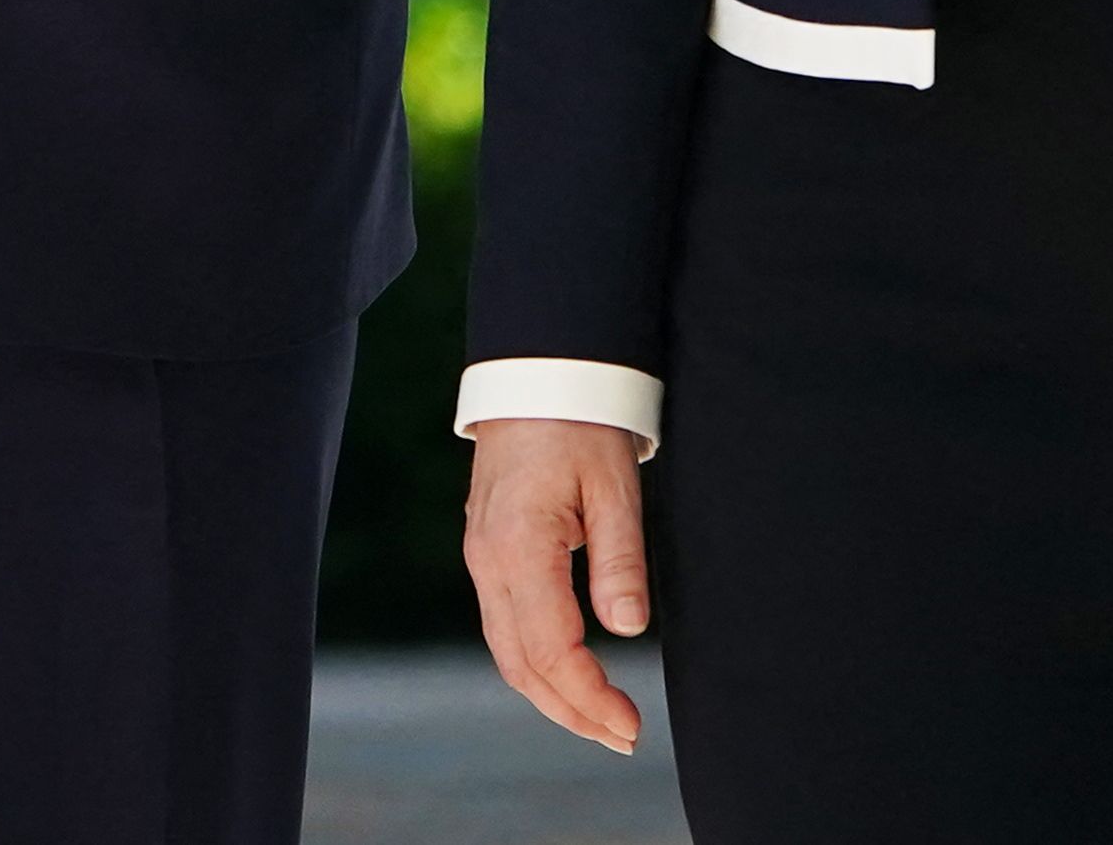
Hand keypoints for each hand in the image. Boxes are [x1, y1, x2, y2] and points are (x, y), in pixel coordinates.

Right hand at [463, 416, 652, 753]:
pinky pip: (504, 626)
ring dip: (551, 694)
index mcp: (518, 548)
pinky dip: (535, 663)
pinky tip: (568, 674)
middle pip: (520, 665)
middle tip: (624, 737)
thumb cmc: (579, 423)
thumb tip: (628, 630)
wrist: (535, 374)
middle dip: (570, 712)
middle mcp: (488, 561)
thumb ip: (620, 561)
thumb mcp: (615, 486)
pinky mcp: (486, 551)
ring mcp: (481, 557)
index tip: (631, 724)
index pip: (552, 649)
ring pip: (507, 651)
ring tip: (600, 719)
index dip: (590, 697)